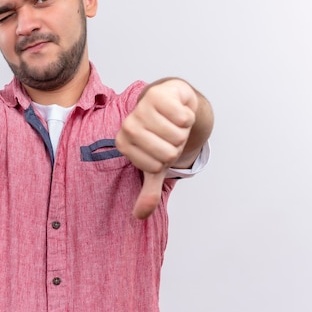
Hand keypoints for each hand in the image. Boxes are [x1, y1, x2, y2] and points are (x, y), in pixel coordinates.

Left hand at [115, 79, 197, 218]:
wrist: (171, 103)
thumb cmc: (160, 135)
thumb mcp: (155, 165)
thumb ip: (148, 191)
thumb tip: (139, 216)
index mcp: (123, 144)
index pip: (157, 165)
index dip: (167, 159)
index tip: (160, 147)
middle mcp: (128, 125)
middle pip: (169, 151)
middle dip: (176, 145)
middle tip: (168, 135)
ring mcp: (140, 108)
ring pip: (177, 134)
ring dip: (183, 130)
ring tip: (172, 123)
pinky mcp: (157, 94)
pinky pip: (183, 116)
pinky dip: (187, 115)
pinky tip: (177, 110)